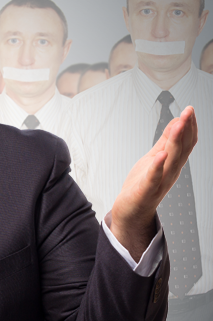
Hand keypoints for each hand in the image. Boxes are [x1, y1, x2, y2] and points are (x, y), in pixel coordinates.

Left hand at [111, 106, 197, 260]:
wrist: (130, 210)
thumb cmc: (142, 184)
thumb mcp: (154, 158)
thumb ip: (165, 141)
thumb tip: (176, 122)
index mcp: (173, 164)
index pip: (186, 143)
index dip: (189, 127)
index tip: (190, 110)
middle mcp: (170, 172)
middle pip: (182, 149)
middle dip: (185, 130)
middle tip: (189, 112)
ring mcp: (159, 182)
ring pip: (171, 161)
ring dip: (175, 142)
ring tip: (178, 125)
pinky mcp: (146, 191)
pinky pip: (153, 178)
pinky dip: (158, 166)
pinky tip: (161, 155)